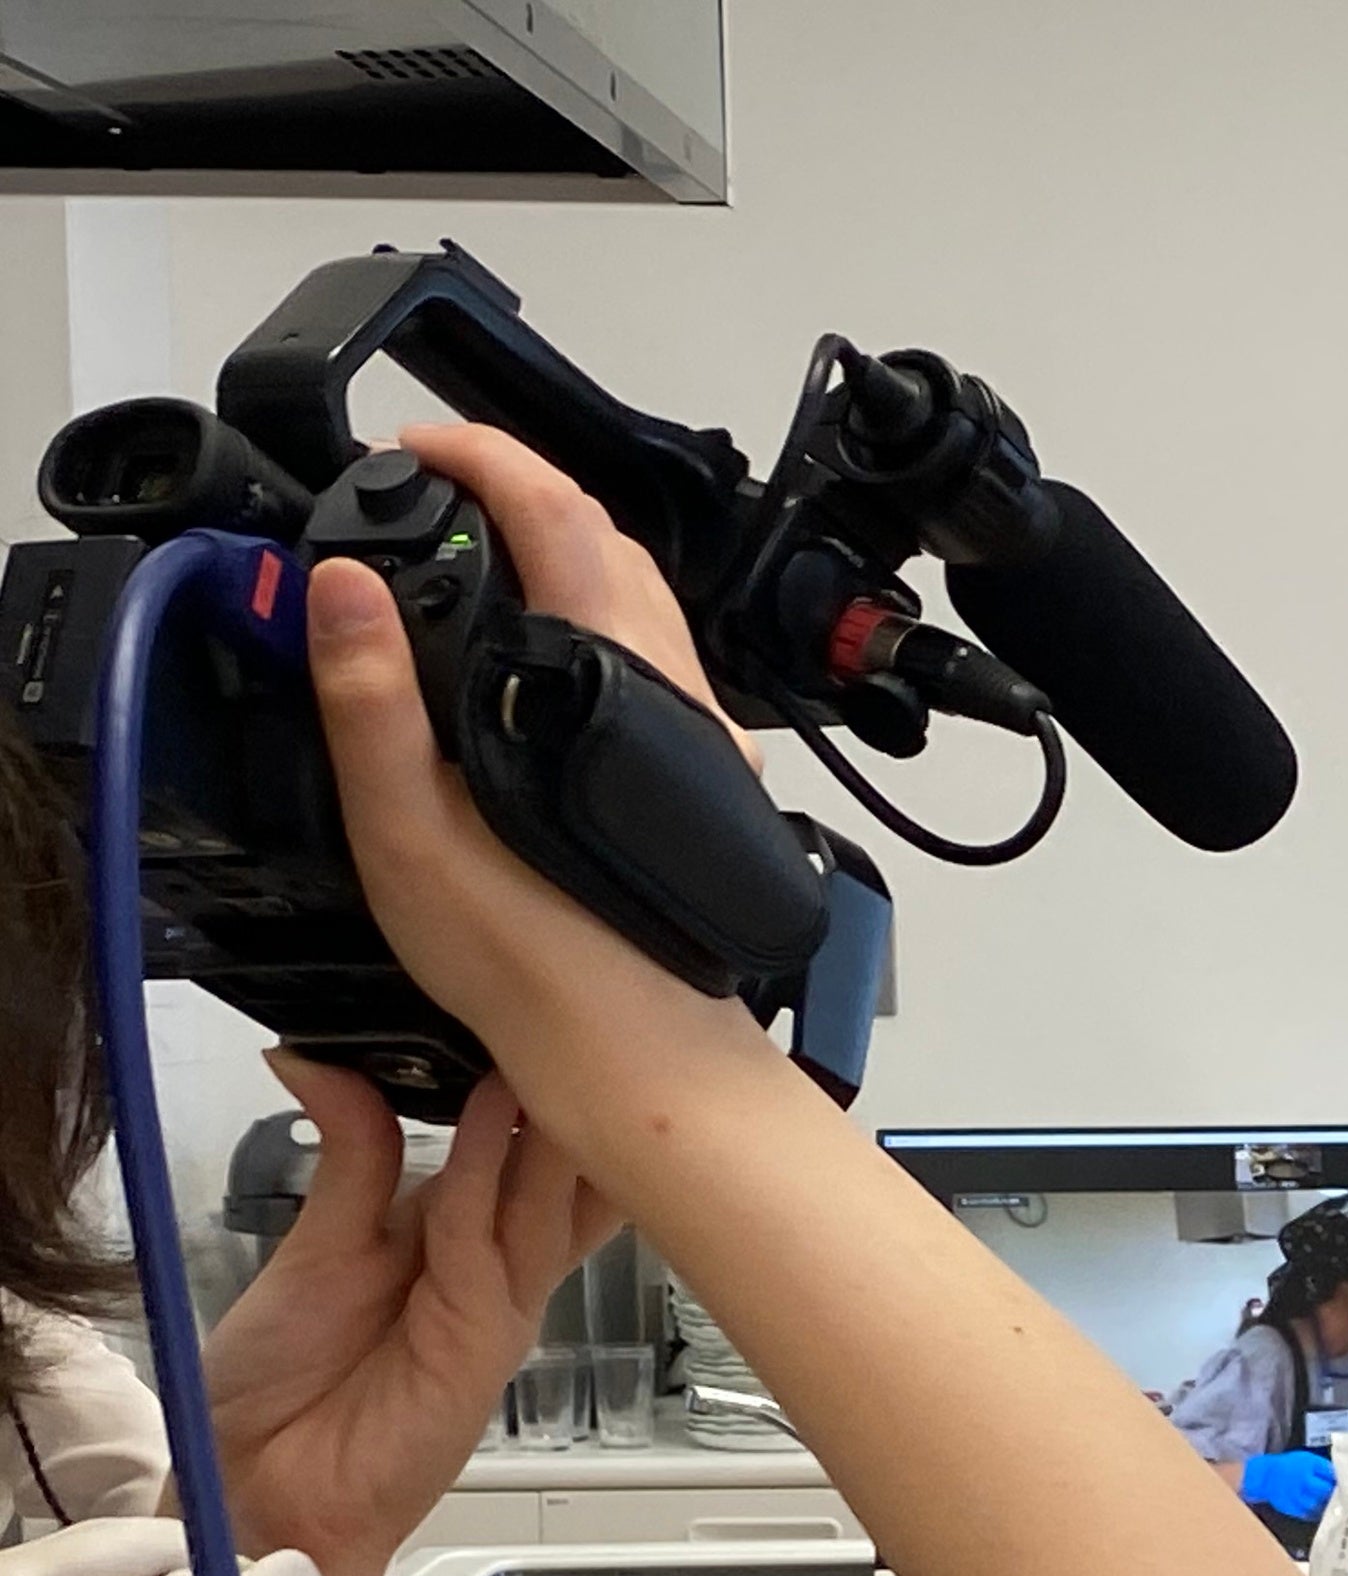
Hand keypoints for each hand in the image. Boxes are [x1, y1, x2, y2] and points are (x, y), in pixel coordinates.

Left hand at [201, 1057, 615, 1575]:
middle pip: (564, 1175)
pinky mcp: (478, 1346)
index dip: (555, 1092)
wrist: (252, 1491)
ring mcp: (495, 1309)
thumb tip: (321, 1055)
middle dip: (582, 1097)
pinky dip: (493, 1180)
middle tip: (603, 1007)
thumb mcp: (316, 1243)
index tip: (565, 1013)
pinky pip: (489, 1248)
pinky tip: (497, 1114)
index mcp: (463, 1242)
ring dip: (554, 1122)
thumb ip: (346, 1153)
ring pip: (546, 1201)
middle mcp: (494, 1273)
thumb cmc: (281, 1387)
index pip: (537, 1157)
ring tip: (559, 1039)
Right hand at [301, 423, 779, 1104]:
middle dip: (516, 492)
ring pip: (639, 596)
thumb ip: (372, 698)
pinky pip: (653, 656)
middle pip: (604, 539)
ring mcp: (699, 730)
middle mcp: (671, 692)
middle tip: (429, 491)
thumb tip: (342, 585)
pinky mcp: (702, 771)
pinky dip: (592, 617)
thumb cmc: (538, 965)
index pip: (554, 512)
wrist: (638, 1053)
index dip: (478, 457)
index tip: (413, 448)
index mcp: (599, 681)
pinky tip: (538, 658)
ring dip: (561, 552)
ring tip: (473, 557)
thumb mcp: (411, 830)